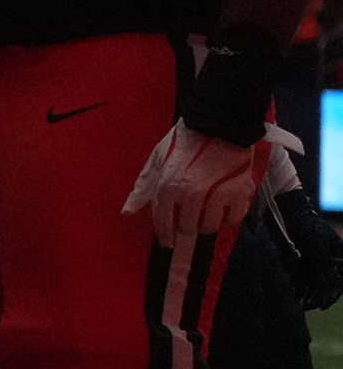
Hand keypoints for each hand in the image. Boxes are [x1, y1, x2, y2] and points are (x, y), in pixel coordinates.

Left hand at [123, 119, 272, 248]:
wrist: (219, 125)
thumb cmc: (184, 141)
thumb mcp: (156, 160)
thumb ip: (143, 188)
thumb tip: (126, 212)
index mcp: (168, 187)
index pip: (163, 222)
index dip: (165, 236)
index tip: (167, 243)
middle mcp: (192, 195)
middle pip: (188, 228)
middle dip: (185, 230)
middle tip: (187, 226)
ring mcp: (218, 195)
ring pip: (210, 226)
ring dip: (206, 223)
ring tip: (205, 211)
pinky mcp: (241, 193)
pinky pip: (233, 218)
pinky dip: (228, 217)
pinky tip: (223, 208)